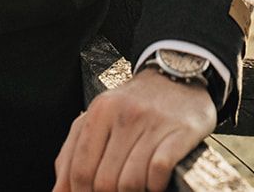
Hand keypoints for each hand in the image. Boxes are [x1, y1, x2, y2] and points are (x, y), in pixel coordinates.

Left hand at [52, 68, 216, 191]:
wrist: (178, 74)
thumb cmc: (133, 104)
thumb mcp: (98, 119)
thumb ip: (72, 155)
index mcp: (100, 111)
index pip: (80, 170)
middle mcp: (126, 114)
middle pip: (104, 182)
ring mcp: (154, 122)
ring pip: (131, 182)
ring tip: (136, 189)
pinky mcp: (181, 131)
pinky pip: (158, 171)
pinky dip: (155, 186)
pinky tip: (155, 183)